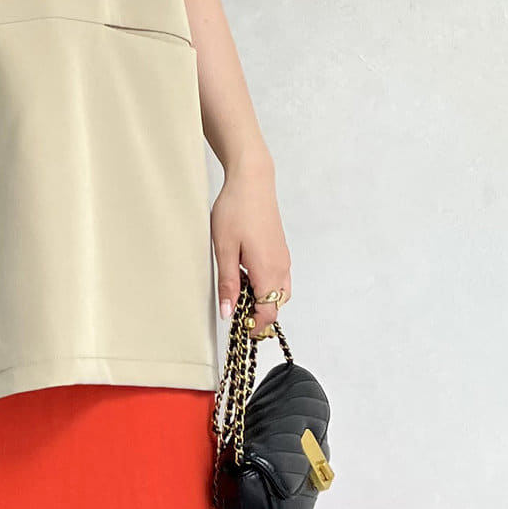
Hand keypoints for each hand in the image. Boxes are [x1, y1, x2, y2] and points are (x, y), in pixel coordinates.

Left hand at [210, 156, 291, 337]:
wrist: (252, 181)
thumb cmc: (236, 211)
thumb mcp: (224, 250)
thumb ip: (228, 283)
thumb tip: (229, 312)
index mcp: (268, 271)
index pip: (269, 312)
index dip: (254, 325)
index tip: (237, 327)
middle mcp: (281, 267)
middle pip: (276, 305)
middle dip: (259, 314)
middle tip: (235, 311)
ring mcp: (283, 258)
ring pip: (279, 292)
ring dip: (262, 298)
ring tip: (238, 290)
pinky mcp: (280, 250)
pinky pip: (278, 278)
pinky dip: (265, 285)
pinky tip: (245, 273)